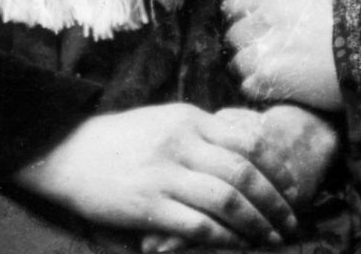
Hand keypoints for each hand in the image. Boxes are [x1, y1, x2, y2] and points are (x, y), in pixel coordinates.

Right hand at [138, 106, 337, 253]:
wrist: (68, 151)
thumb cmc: (121, 139)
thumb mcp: (165, 120)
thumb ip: (202, 132)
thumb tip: (245, 147)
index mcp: (190, 119)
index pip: (248, 140)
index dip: (277, 166)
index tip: (293, 186)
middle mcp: (182, 142)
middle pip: (243, 171)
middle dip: (274, 200)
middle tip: (290, 220)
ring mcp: (165, 174)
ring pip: (226, 199)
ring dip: (255, 223)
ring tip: (270, 238)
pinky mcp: (148, 204)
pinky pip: (197, 224)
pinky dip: (223, 237)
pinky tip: (236, 245)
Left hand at [223, 0, 342, 110]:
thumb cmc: (344, 26)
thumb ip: (276, 4)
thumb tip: (253, 17)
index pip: (234, 5)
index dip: (239, 19)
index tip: (247, 29)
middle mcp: (264, 16)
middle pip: (233, 35)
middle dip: (246, 46)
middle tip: (265, 54)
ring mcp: (263, 46)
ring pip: (238, 62)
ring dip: (252, 70)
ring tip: (275, 73)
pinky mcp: (268, 75)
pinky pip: (249, 86)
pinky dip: (260, 89)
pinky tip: (279, 86)